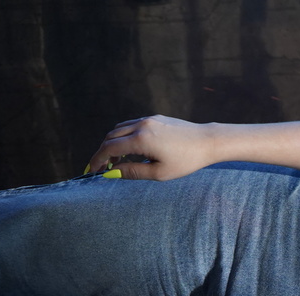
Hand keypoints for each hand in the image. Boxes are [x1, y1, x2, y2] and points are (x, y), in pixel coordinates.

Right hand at [85, 116, 219, 180]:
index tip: (92, 170)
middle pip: (111, 137)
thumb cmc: (186, 160)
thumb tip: (112, 173)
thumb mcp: (159, 173)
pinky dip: (124, 136)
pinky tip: (130, 150)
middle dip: (103, 152)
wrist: (207, 142)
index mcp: (141, 139)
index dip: (97, 160)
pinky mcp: (155, 118)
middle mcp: (141, 125)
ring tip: (116, 161)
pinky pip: (132, 125)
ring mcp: (148, 119)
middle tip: (102, 168)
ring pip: (120, 129)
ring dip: (113, 143)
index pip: (109, 148)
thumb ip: (133, 172)